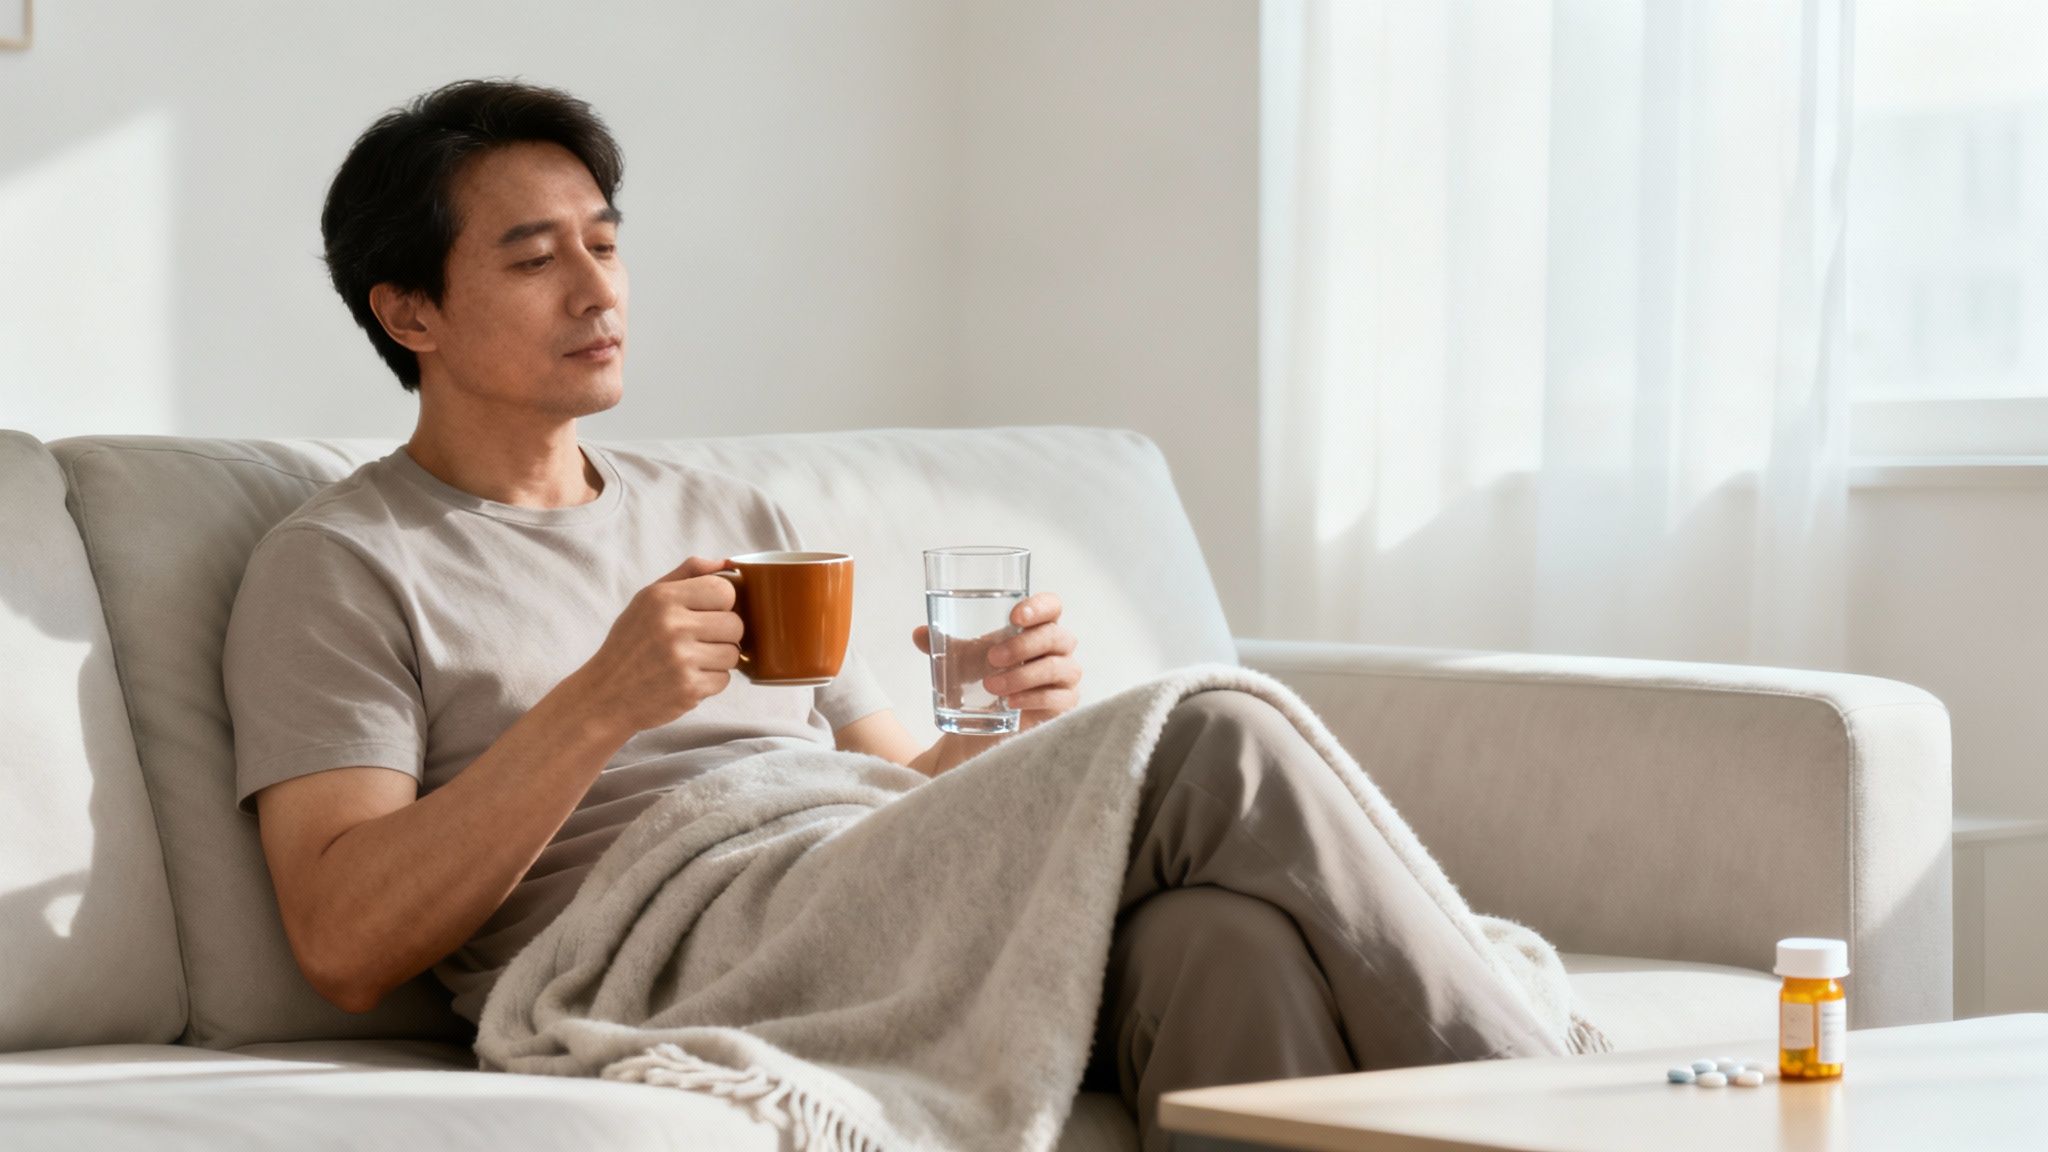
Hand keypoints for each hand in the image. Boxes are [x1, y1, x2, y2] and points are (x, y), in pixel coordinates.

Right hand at [574, 556, 743, 738]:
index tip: (708, 613)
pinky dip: (710, 682)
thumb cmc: (630, 643)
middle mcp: (672, 626)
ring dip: (718, 659)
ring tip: (691, 660)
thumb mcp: (647, 599)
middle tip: (700, 640)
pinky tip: (686, 678)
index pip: (724, 590)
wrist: (604, 695)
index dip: (723, 603)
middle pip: (736, 624)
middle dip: (724, 634)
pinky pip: (725, 680)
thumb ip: (687, 574)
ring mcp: (681, 659)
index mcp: (663, 598)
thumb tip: (726, 562)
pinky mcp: (689, 689)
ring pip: (734, 653)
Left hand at [913, 592, 1080, 731]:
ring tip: (991, 685)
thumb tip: (919, 633)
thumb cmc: (980, 679)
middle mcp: (1057, 650)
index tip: (1014, 616)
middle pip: (1057, 636)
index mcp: (1036, 628)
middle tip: (991, 657)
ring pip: (1058, 667)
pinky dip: (1033, 698)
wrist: (982, 726)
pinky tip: (1010, 702)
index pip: (1052, 607)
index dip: (1040, 607)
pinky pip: (1059, 698)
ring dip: (1023, 675)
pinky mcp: (1064, 705)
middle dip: (1024, 645)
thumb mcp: (960, 659)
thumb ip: (942, 644)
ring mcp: (1065, 678)